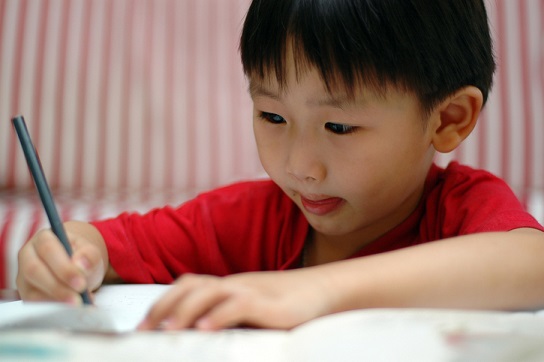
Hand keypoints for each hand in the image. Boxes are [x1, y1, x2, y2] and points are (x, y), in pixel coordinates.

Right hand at [16, 222, 107, 303]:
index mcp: (43, 238)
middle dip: (58, 287)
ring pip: (31, 290)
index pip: (48, 250)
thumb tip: (80, 265)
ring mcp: (24, 276)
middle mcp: (28, 255)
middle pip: (34, 271)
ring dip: (55, 301)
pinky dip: (53, 308)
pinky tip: (69, 309)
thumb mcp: (91, 251)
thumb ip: (89, 255)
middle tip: (78, 299)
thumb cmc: (81, 255)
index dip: (63, 268)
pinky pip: (34, 304)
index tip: (80, 283)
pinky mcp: (26, 293)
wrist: (76, 263)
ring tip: (78, 305)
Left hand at [138, 268, 334, 330]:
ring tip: (168, 331)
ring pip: (210, 291)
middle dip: (164, 306)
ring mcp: (252, 291)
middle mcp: (235, 284)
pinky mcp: (269, 304)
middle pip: (191, 285)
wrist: (321, 290)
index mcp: (228, 286)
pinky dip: (220, 315)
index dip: (163, 302)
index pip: (188, 286)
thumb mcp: (252, 309)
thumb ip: (227, 316)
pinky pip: (239, 305)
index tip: (144, 325)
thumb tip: (199, 333)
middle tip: (145, 331)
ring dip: (185, 310)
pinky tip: (206, 329)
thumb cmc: (285, 304)